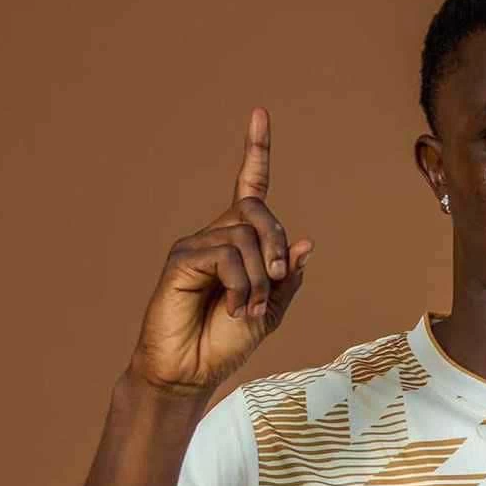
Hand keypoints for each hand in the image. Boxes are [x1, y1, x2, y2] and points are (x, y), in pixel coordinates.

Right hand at [127, 107, 313, 393]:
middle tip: (274, 280)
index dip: (256, 150)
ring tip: (248, 307)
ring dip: (258, 278)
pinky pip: (224, 255)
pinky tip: (232, 306)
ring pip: (245, 237)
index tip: (260, 114)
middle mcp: (216, 235)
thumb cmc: (227, 340)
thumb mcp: (271, 309)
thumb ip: (286, 277)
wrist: (192, 371)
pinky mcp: (180, 260)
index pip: (250, 186)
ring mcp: (196, 246)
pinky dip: (239, 284)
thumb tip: (305, 243)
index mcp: (240, 242)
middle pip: (257, 209)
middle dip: (276, 243)